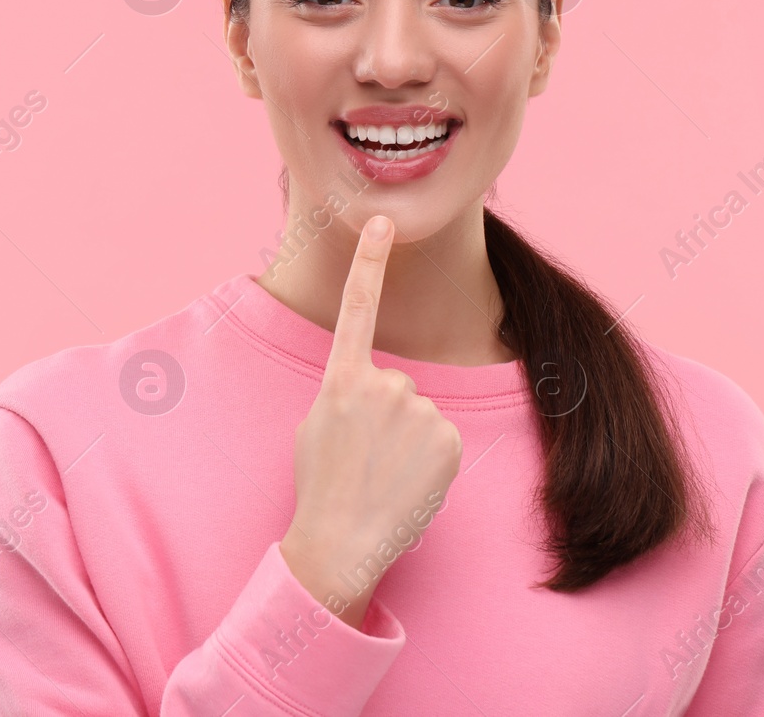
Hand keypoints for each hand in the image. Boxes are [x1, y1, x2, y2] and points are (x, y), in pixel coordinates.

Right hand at [279, 215, 462, 629]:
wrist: (342, 541)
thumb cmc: (321, 486)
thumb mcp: (315, 425)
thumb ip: (345, 392)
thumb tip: (370, 387)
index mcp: (341, 380)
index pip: (357, 308)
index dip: (370, 261)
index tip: (381, 220)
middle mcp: (382, 386)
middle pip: (394, 383)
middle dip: (383, 414)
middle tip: (363, 456)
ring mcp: (418, 410)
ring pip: (418, 411)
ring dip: (407, 438)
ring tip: (383, 473)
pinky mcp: (447, 436)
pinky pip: (440, 436)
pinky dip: (430, 457)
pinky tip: (407, 481)